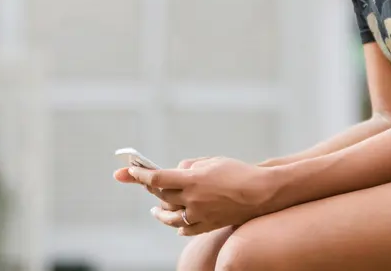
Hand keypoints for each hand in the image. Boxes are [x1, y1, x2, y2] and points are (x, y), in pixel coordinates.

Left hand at [128, 157, 274, 235]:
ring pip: (170, 217)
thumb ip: (191, 166)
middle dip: (149, 187)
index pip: (158, 178)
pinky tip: (175, 225)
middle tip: (140, 181)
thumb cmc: (238, 171)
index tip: (129, 171)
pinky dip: (178, 226)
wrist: (261, 193)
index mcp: (192, 180)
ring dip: (160, 212)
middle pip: (162, 195)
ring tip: (155, 210)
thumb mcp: (212, 161)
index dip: (140, 174)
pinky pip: (187, 229)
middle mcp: (192, 199)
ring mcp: (199, 215)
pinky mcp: (208, 225)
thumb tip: (176, 172)